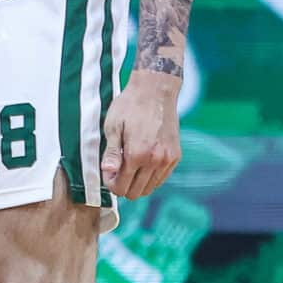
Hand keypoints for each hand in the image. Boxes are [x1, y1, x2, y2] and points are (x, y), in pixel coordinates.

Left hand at [101, 70, 182, 198]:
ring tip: (128, 167)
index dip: (111, 183)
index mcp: (137, 154)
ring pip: (150, 188)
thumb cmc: (130, 105)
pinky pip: (161, 178)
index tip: (107, 173)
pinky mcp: (175, 156)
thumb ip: (112, 153)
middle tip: (116, 171)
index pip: (121, 186)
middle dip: (122, 186)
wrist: (156, 90)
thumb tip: (108, 172)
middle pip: (136, 191)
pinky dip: (150, 178)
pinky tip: (141, 165)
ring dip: (137, 183)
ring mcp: (168, 159)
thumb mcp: (113, 126)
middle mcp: (155, 160)